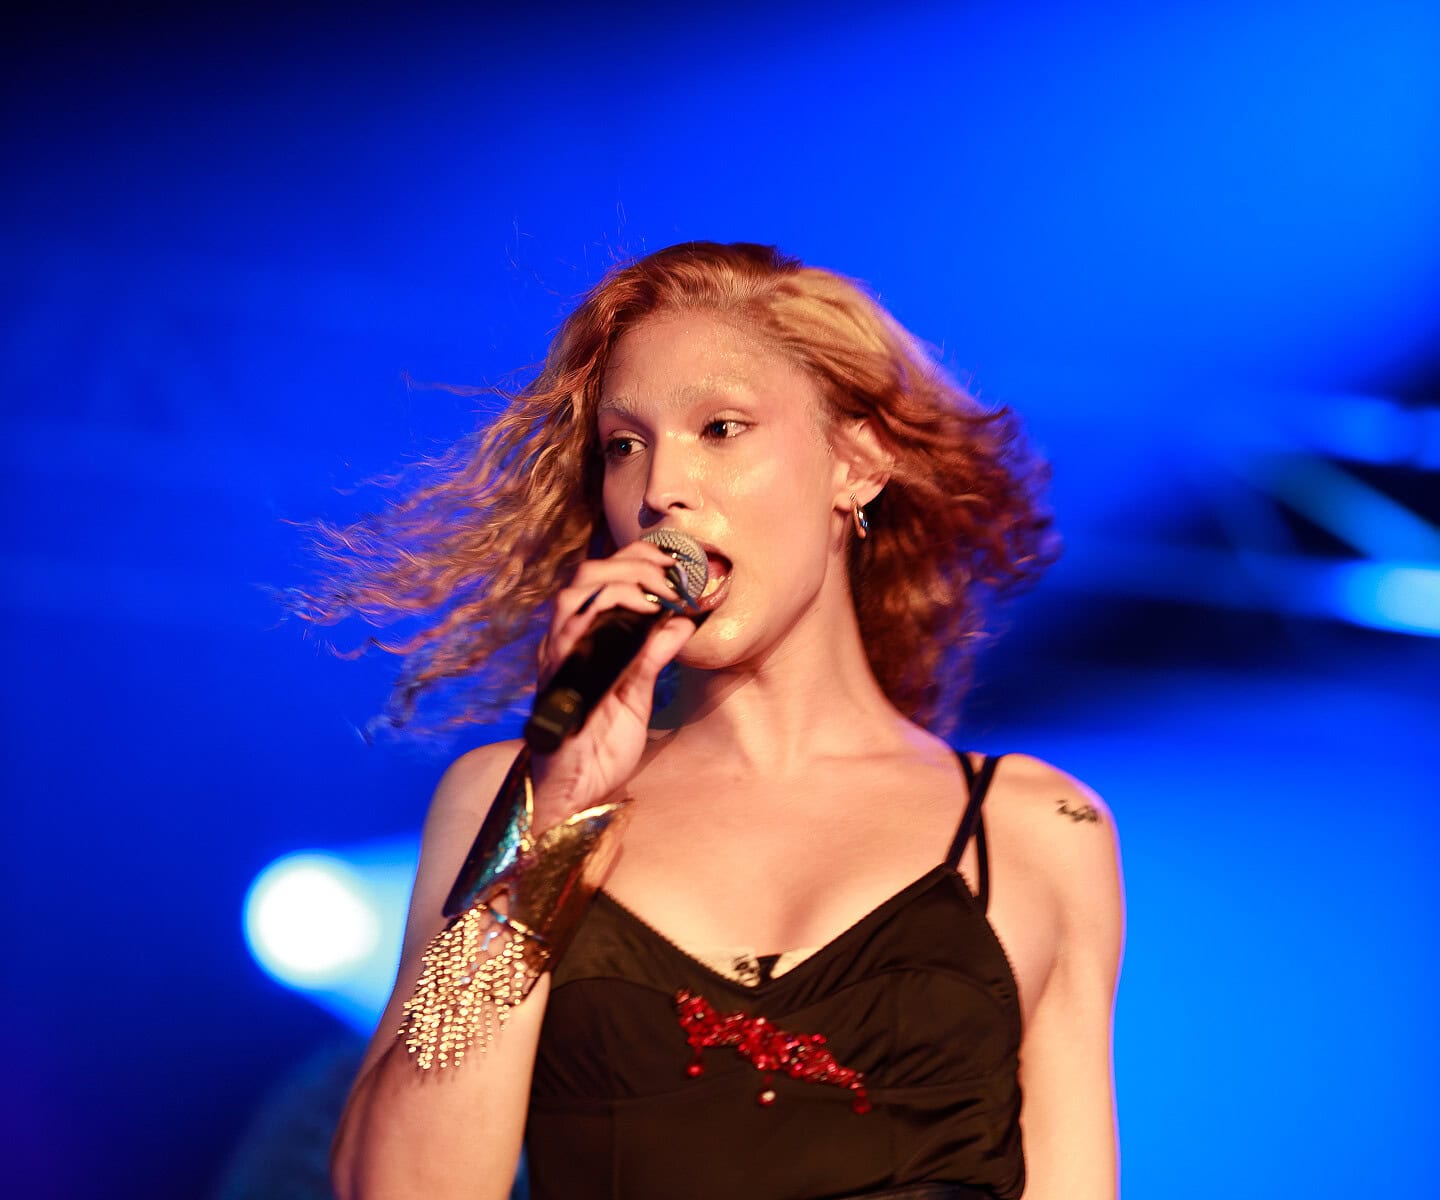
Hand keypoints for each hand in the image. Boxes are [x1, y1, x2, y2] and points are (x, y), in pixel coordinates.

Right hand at [528, 540, 698, 830]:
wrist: (577, 789)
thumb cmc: (602, 743)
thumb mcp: (638, 693)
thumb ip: (654, 656)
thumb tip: (683, 622)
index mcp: (584, 638)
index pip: (601, 579)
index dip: (636, 560)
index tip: (676, 563)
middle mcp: (566, 641)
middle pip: (585, 576)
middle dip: (632, 565)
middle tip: (672, 578)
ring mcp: (558, 659)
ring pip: (573, 597)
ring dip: (620, 584)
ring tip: (658, 596)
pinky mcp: (558, 681)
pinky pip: (570, 637)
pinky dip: (605, 617)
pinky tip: (640, 617)